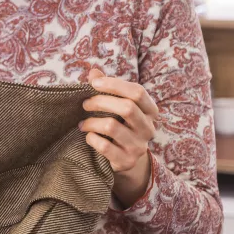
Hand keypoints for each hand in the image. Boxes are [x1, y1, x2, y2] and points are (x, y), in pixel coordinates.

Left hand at [80, 68, 157, 207]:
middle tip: (84, 104)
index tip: (94, 83)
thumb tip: (94, 72)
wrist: (127, 160)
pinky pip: (104, 146)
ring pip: (112, 127)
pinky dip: (91, 139)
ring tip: (83, 123)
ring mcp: (139, 146)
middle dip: (100, 102)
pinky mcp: (126, 161)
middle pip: (127, 108)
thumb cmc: (119, 125)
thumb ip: (106, 88)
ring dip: (91, 122)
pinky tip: (89, 137)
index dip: (114, 84)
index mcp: (150, 111)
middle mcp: (148, 128)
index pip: (137, 92)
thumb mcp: (117, 106)